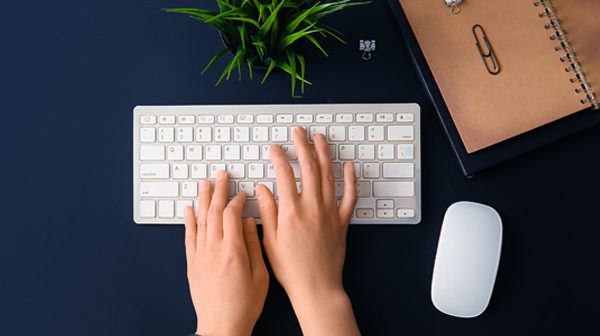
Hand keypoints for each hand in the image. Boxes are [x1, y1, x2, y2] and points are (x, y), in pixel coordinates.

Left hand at [184, 171, 268, 335]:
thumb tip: (248, 223)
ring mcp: (200, 257)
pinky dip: (188, 221)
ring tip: (204, 183)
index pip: (232, 215)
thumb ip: (254, 246)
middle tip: (221, 175)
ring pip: (200, 221)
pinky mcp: (192, 265)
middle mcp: (213, 251)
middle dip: (218, 191)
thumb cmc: (244, 306)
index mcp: (233, 252)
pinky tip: (189, 209)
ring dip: (202, 199)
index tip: (242, 193)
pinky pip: (188, 237)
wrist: (221, 327)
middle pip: (214, 212)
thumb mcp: (260, 276)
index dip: (237, 200)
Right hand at [255, 127, 359, 335]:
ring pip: (329, 176)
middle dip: (302, 146)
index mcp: (291, 213)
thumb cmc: (291, 270)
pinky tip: (349, 166)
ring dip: (324, 154)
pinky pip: (350, 196)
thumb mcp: (269, 242)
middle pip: (309, 168)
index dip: (278, 157)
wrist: (317, 288)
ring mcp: (330, 213)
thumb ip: (267, 212)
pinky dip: (351, 179)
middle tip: (298, 133)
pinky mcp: (342, 222)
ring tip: (319, 139)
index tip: (274, 148)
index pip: (284, 175)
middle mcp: (312, 208)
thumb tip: (262, 189)